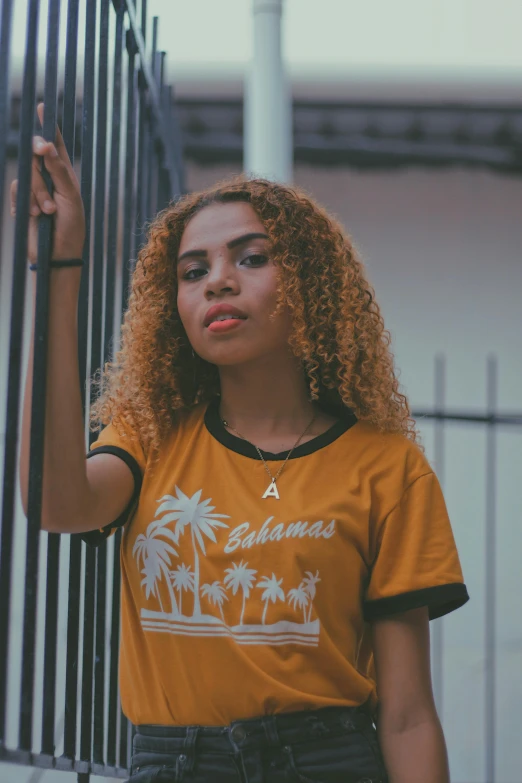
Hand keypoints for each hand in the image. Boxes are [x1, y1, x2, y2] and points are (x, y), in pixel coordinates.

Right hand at [9, 102, 85, 262]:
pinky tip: (35, 216)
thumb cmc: (71, 227)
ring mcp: (34, 190)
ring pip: (25, 175)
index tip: (43, 107)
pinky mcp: (22, 202)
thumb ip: (59, 171)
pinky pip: (15, 190)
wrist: (57, 254)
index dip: (50, 128)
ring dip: (36, 194)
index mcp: (66, 175)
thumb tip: (47, 146)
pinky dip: (24, 203)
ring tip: (47, 212)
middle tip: (46, 175)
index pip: (56, 147)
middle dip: (41, 174)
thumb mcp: (70, 198)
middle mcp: (49, 179)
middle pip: (36, 159)